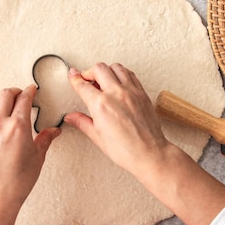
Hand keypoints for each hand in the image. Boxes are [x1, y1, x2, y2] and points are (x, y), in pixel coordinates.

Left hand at [0, 85, 60, 212]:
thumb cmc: (18, 180)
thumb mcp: (38, 157)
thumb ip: (45, 139)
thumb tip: (54, 130)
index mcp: (18, 127)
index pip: (24, 99)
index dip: (30, 91)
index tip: (34, 90)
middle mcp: (1, 124)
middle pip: (6, 94)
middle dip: (16, 91)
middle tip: (24, 94)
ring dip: (2, 95)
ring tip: (10, 98)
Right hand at [64, 63, 224, 224]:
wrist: (153, 157)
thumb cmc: (127, 154)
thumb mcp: (100, 140)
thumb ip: (84, 123)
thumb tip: (71, 117)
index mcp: (102, 105)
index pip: (83, 84)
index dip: (75, 79)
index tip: (71, 77)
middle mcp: (117, 94)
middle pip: (99, 69)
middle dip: (89, 71)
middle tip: (85, 79)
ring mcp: (132, 92)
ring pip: (115, 68)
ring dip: (105, 70)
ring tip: (100, 79)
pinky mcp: (143, 94)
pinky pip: (130, 74)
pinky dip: (121, 73)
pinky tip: (118, 82)